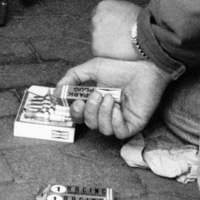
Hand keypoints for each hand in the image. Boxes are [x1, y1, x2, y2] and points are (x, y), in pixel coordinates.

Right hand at [55, 57, 169, 138]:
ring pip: (103, 130)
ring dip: (102, 114)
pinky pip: (119, 133)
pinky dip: (115, 122)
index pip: (80, 116)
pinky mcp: (133, 124)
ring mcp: (120, 119)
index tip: (77, 102)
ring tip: (109, 97)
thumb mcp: (90, 69)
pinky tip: (117, 107)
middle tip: (96, 95)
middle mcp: (107, 112)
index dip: (75, 113)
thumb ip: (71, 79)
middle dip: (89, 111)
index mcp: (96, 101)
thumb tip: (56, 94)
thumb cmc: (120, 66)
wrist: (143, 66)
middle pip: (90, 124)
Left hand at [91, 0, 142, 59]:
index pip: (98, 14)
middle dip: (104, 32)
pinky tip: (118, 52)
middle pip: (95, 26)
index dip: (106, 23)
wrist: (146, 35)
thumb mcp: (127, 7)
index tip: (113, 29)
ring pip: (97, 39)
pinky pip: (99, 51)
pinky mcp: (96, 48)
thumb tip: (114, 16)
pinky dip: (107, 53)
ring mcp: (94, 33)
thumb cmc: (143, 22)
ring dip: (106, 43)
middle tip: (118, 38)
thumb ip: (116, 11)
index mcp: (102, 6)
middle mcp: (95, 18)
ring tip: (121, 45)